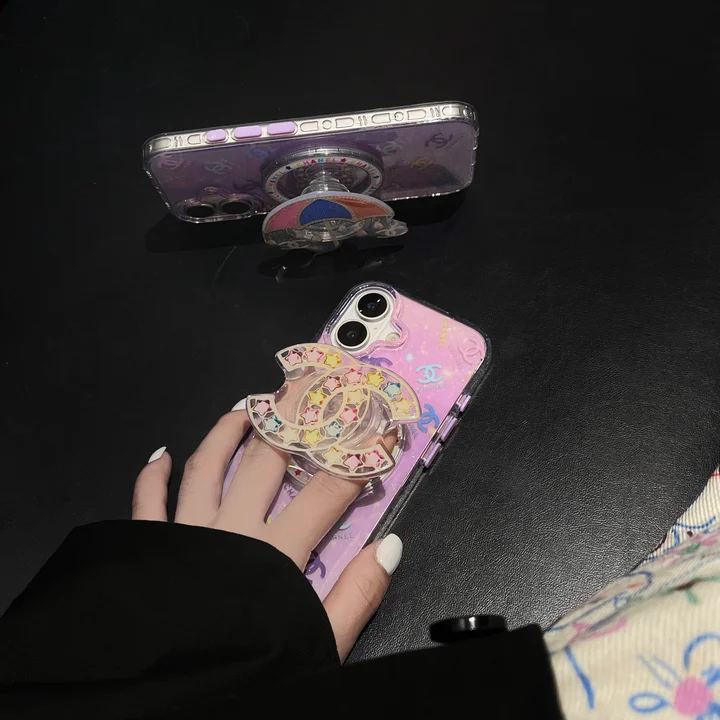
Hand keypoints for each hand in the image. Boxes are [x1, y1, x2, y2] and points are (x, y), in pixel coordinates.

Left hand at [131, 405, 402, 661]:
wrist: (169, 704)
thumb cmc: (247, 673)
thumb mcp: (316, 643)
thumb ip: (356, 596)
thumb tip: (388, 545)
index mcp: (275, 554)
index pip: (328, 494)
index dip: (358, 461)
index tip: (379, 434)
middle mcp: (231, 532)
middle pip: (265, 464)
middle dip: (290, 425)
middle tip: (303, 393)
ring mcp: (187, 535)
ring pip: (207, 469)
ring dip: (225, 434)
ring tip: (242, 408)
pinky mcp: (151, 549)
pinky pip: (148, 504)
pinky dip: (151, 478)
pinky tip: (159, 456)